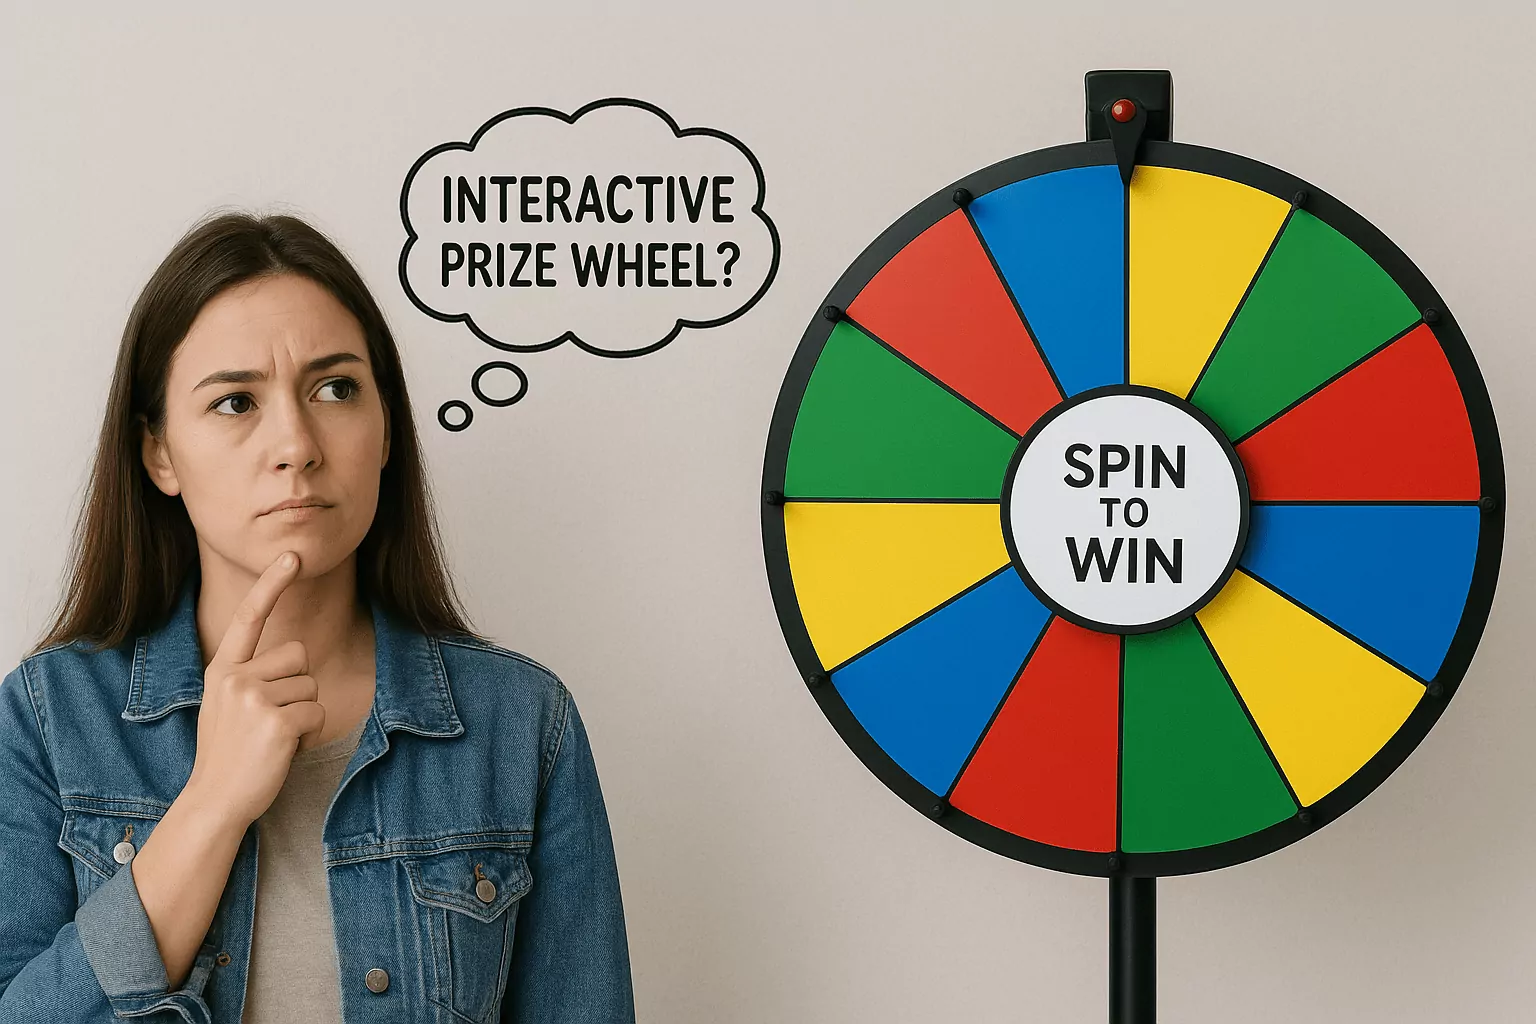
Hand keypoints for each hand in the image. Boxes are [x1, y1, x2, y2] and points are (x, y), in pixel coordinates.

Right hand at [183, 550, 324, 829]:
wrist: (214, 800)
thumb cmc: (229, 754)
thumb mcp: (227, 705)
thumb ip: (250, 676)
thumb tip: (293, 656)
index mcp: (222, 670)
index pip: (250, 618)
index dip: (272, 584)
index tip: (292, 556)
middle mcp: (235, 677)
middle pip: (299, 656)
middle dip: (297, 686)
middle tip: (269, 721)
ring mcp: (255, 698)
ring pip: (311, 686)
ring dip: (302, 714)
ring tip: (272, 738)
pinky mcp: (277, 722)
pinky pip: (317, 713)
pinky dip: (308, 734)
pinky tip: (281, 751)